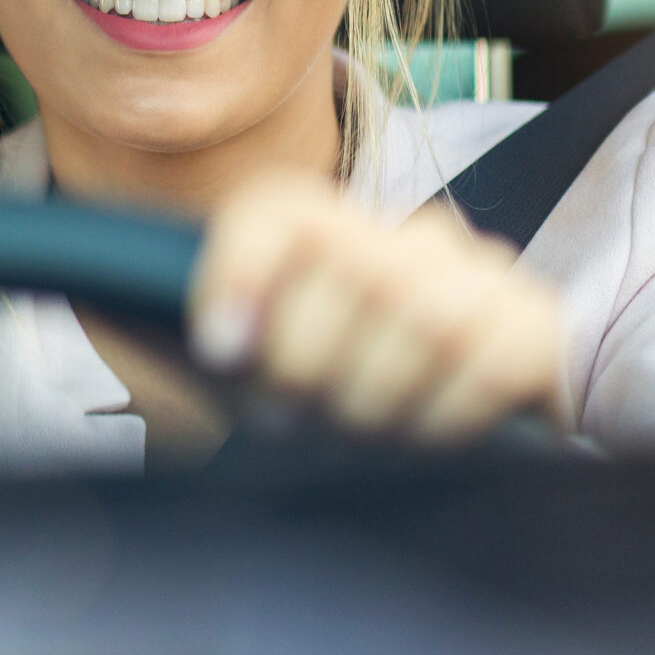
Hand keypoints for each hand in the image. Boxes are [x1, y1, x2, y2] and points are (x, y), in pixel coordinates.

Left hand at [186, 172, 568, 444]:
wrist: (448, 438)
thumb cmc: (326, 405)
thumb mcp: (249, 373)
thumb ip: (194, 338)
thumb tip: (121, 307)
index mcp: (320, 229)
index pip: (278, 213)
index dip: (244, 272)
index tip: (222, 351)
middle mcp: (399, 235)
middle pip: (352, 268)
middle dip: (313, 362)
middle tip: (297, 420)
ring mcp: (474, 275)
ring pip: (422, 314)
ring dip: (378, 396)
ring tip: (358, 435)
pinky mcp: (532, 328)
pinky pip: (489, 362)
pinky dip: (444, 416)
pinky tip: (423, 440)